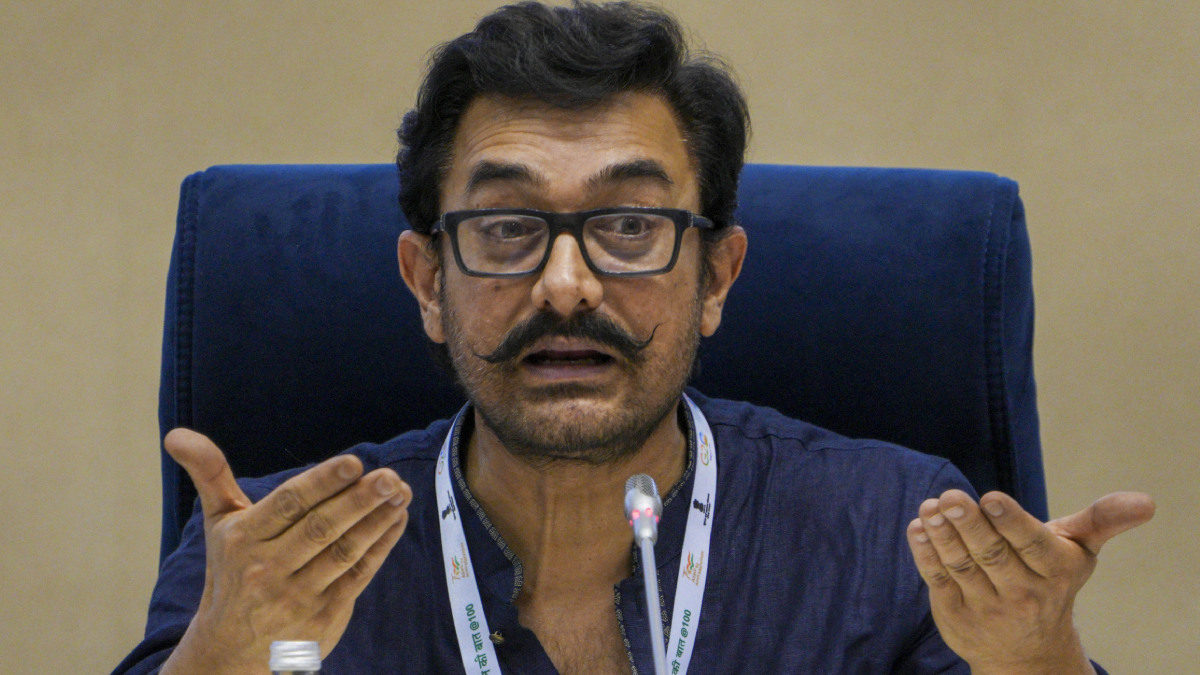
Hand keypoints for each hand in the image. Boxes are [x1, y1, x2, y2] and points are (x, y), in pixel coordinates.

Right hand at [159, 428, 412, 674]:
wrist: (229, 653)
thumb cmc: (231, 573)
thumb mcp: (218, 525)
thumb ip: (210, 476)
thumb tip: (176, 434)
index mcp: (243, 541)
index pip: (288, 506)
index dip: (322, 483)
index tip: (354, 463)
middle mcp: (268, 570)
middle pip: (321, 528)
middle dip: (359, 500)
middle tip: (389, 477)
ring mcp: (298, 596)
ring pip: (344, 552)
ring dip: (376, 521)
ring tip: (400, 493)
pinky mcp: (324, 616)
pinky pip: (358, 575)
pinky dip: (381, 546)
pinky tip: (396, 519)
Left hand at [906, 489, 1153, 674]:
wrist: (1028, 652)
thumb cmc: (1051, 581)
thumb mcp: (1078, 552)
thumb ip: (1102, 521)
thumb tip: (1146, 501)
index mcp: (1054, 572)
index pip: (1031, 545)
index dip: (1010, 522)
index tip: (991, 498)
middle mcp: (1022, 594)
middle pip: (992, 554)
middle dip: (969, 524)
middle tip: (952, 497)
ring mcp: (986, 607)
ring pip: (961, 566)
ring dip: (942, 536)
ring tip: (931, 508)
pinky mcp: (955, 614)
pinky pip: (938, 580)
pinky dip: (925, 554)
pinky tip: (918, 528)